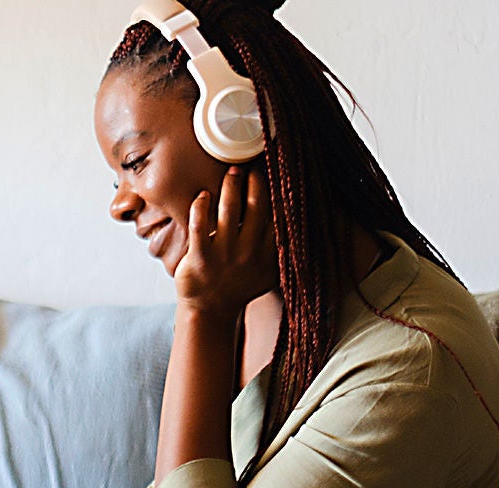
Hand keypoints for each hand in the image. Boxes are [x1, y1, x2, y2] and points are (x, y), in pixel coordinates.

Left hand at [174, 161, 276, 320]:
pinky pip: (200, 224)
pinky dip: (201, 205)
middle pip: (256, 206)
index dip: (277, 191)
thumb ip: (280, 249)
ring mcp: (224, 254)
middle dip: (255, 181)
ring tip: (232, 171)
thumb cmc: (239, 287)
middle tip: (250, 166)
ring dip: (231, 185)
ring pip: (229, 209)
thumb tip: (299, 223)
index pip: (277, 215)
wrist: (210, 311)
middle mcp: (249, 251)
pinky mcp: (200, 257)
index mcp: (268, 253)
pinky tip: (203, 195)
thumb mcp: (269, 272)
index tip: (276, 173)